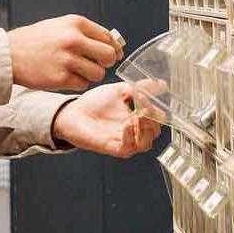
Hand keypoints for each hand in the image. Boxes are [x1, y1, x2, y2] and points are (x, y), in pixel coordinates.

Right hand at [7, 16, 122, 91]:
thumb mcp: (59, 25)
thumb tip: (112, 44)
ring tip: (75, 70)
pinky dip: (77, 83)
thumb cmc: (35, 40)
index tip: (114, 54)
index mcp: (75, 23)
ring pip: (98, 73)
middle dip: (105, 62)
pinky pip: (83, 84)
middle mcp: (73, 39)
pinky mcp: (60, 78)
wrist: (9, 54)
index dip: (113, 48)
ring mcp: (67, 59)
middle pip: (108, 56)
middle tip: (95, 64)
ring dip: (90, 74)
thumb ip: (84, 32)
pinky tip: (64, 75)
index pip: (108, 37)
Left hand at [50, 79, 166, 157]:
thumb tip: (160, 83)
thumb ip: (138, 87)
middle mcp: (133, 131)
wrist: (72, 112)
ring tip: (138, 116)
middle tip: (145, 109)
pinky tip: (126, 124)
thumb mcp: (119, 90)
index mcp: (137, 117)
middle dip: (153, 120)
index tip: (146, 96)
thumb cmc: (94, 103)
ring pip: (145, 144)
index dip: (155, 108)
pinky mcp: (113, 147)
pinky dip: (130, 137)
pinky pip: (128, 148)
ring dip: (145, 130)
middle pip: (154, 132)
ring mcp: (124, 140)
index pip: (157, 118)